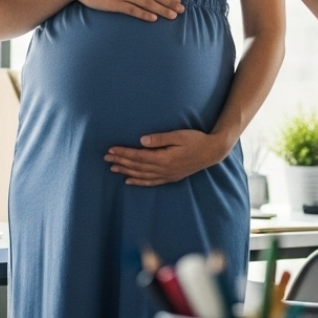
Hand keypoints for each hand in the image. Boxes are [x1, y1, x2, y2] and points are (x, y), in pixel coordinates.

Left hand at [105, 129, 230, 185]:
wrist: (212, 152)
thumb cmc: (195, 140)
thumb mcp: (178, 135)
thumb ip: (160, 139)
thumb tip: (141, 140)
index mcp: (164, 158)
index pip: (138, 156)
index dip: (124, 153)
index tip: (111, 150)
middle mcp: (164, 169)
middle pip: (137, 166)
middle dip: (121, 162)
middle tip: (106, 158)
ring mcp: (167, 175)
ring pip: (142, 175)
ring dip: (126, 171)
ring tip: (113, 168)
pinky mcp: (170, 177)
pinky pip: (151, 182)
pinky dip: (139, 182)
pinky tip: (129, 181)